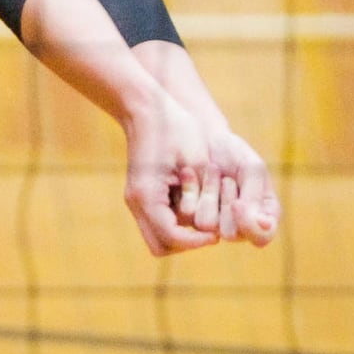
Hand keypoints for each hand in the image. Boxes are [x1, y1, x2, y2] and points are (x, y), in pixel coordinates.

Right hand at [121, 96, 223, 255]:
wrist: (146, 107)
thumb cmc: (175, 128)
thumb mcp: (197, 161)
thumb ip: (203, 196)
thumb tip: (213, 227)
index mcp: (148, 196)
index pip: (173, 238)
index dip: (197, 241)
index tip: (217, 234)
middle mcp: (137, 203)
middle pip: (161, 246)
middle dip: (188, 244)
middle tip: (209, 231)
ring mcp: (136, 200)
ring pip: (159, 237)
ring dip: (182, 235)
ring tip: (204, 217)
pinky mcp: (142, 195)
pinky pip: (158, 222)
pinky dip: (176, 222)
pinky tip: (193, 204)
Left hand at [180, 129, 280, 246]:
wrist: (205, 140)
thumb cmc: (236, 154)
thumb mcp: (252, 168)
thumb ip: (256, 196)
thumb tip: (262, 225)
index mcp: (263, 219)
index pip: (261, 238)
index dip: (248, 224)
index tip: (237, 203)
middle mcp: (239, 228)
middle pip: (231, 233)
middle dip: (227, 201)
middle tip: (227, 180)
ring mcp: (214, 224)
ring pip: (207, 223)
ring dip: (210, 193)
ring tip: (213, 171)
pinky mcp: (191, 216)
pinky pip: (188, 213)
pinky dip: (192, 189)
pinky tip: (193, 174)